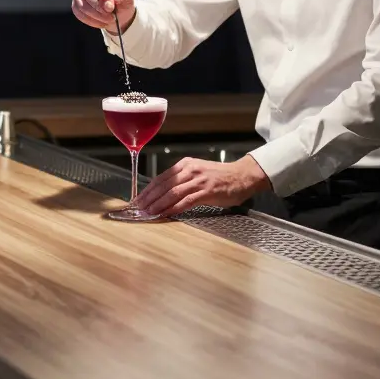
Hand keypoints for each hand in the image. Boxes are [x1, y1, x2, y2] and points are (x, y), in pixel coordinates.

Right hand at [71, 0, 135, 30]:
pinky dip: (92, 21)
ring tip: (109, 19)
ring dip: (97, 16)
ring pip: (82, 5)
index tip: (111, 6)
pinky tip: (102, 21)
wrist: (117, 10)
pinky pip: (80, 14)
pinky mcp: (75, 5)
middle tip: (110, 15)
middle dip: (98, 6)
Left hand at [133, 156, 270, 216]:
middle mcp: (189, 170)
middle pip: (163, 185)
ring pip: (172, 193)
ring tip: (148, 213)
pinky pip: (185, 201)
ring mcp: (198, 180)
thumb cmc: (220, 177)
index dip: (147, 190)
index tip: (137, 200)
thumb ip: (181, 180)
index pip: (160, 178)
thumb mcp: (197, 172)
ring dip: (158, 204)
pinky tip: (165, 214)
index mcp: (184, 164)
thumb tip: (162, 193)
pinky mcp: (206, 191)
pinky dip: (173, 208)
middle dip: (148, 198)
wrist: (242, 176)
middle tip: (137, 209)